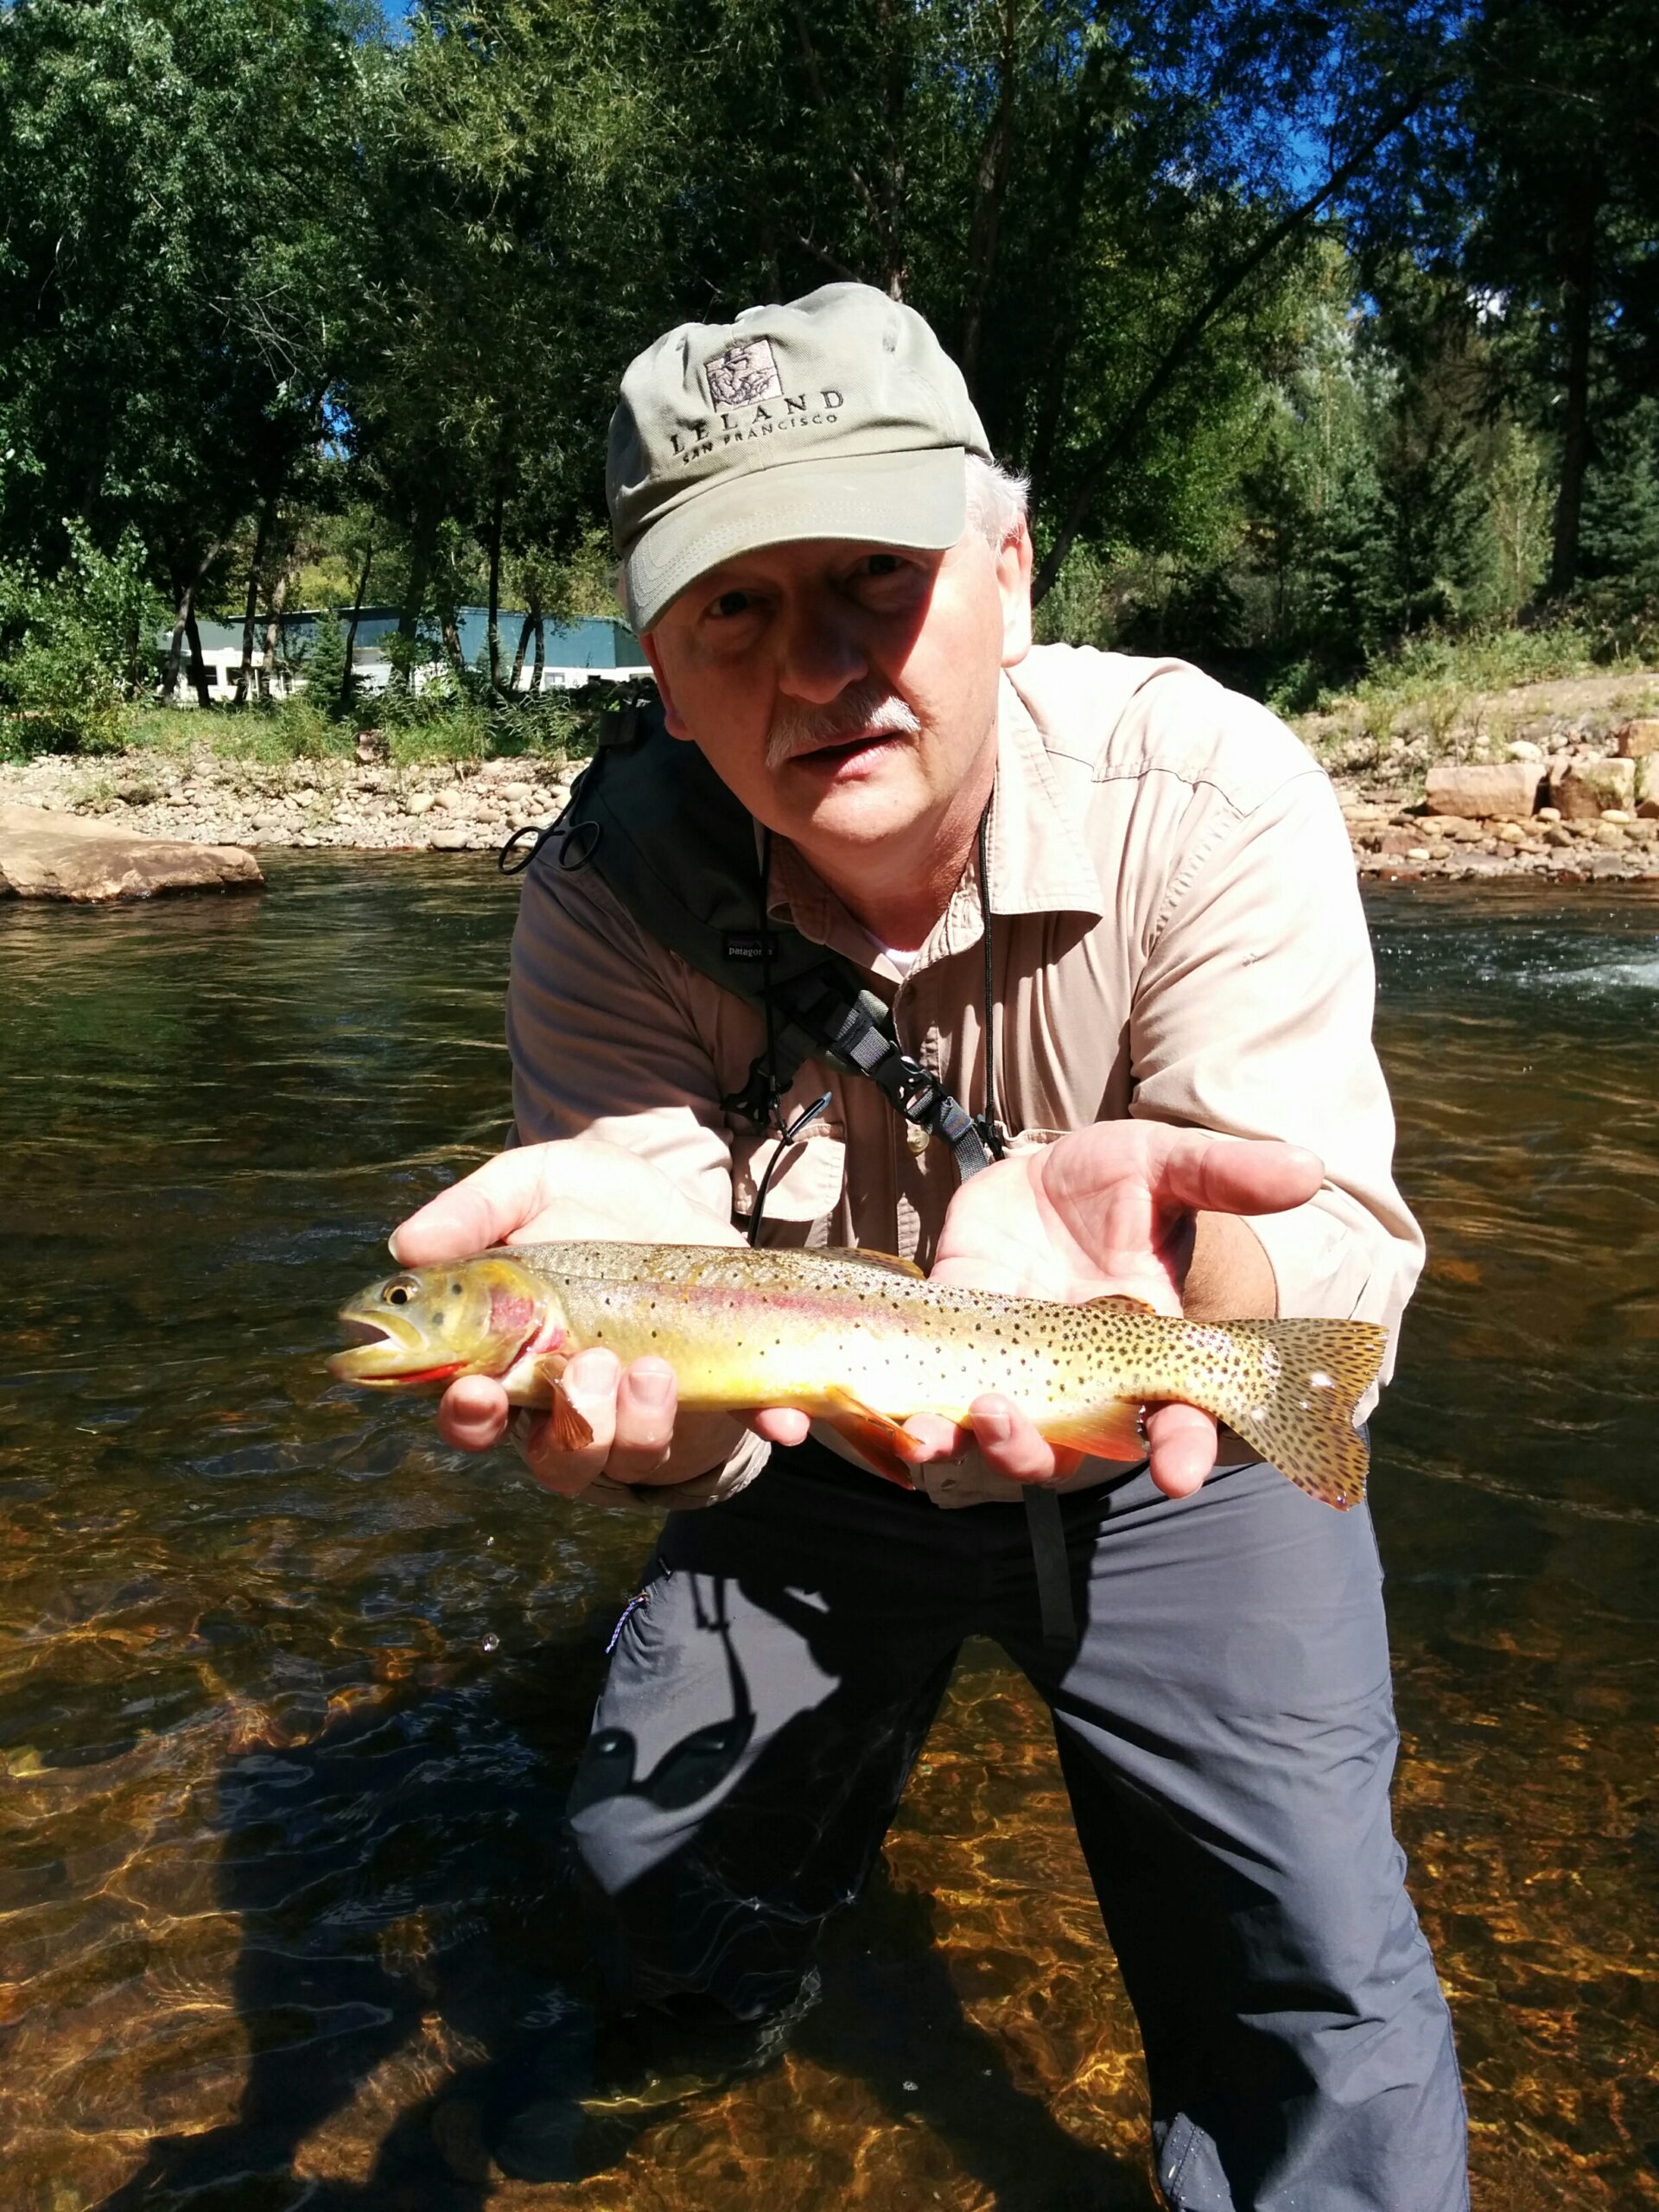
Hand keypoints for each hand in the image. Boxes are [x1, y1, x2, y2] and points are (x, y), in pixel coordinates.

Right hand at [389, 1137, 810, 1494]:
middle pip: (557, 1456)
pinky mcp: (720, 1399)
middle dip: (573, 1428)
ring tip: (654, 1367)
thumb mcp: (537, 1181)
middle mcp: (574, 1402)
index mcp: (515, 1359)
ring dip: (641, 1423)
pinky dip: (764, 1424)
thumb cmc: (594, 1201)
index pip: (474, 1413)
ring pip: (633, 1454)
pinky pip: (745, 1430)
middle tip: (588, 1368)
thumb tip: (407, 1243)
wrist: (684, 1196)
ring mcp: (647, 1408)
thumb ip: (476, 1207)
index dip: (467, 1416)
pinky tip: (781, 1419)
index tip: (475, 1393)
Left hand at [898, 1123, 1322, 1498]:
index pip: (1179, 1421)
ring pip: (1001, 1440)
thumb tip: (1307, 1167)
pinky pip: (934, 1400)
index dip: (1182, 1450)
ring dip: (975, 1445)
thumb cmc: (1117, 1182)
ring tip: (946, 1428)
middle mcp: (1084, 1380)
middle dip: (1043, 1454)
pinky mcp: (955, 1346)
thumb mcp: (1166, 1167)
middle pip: (1074, 1451)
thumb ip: (1225, 1174)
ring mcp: (1017, 1371)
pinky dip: (916, 1420)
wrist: (1042, 1176)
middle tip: (1018, 1426)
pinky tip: (896, 1421)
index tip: (1178, 1474)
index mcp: (1149, 1352)